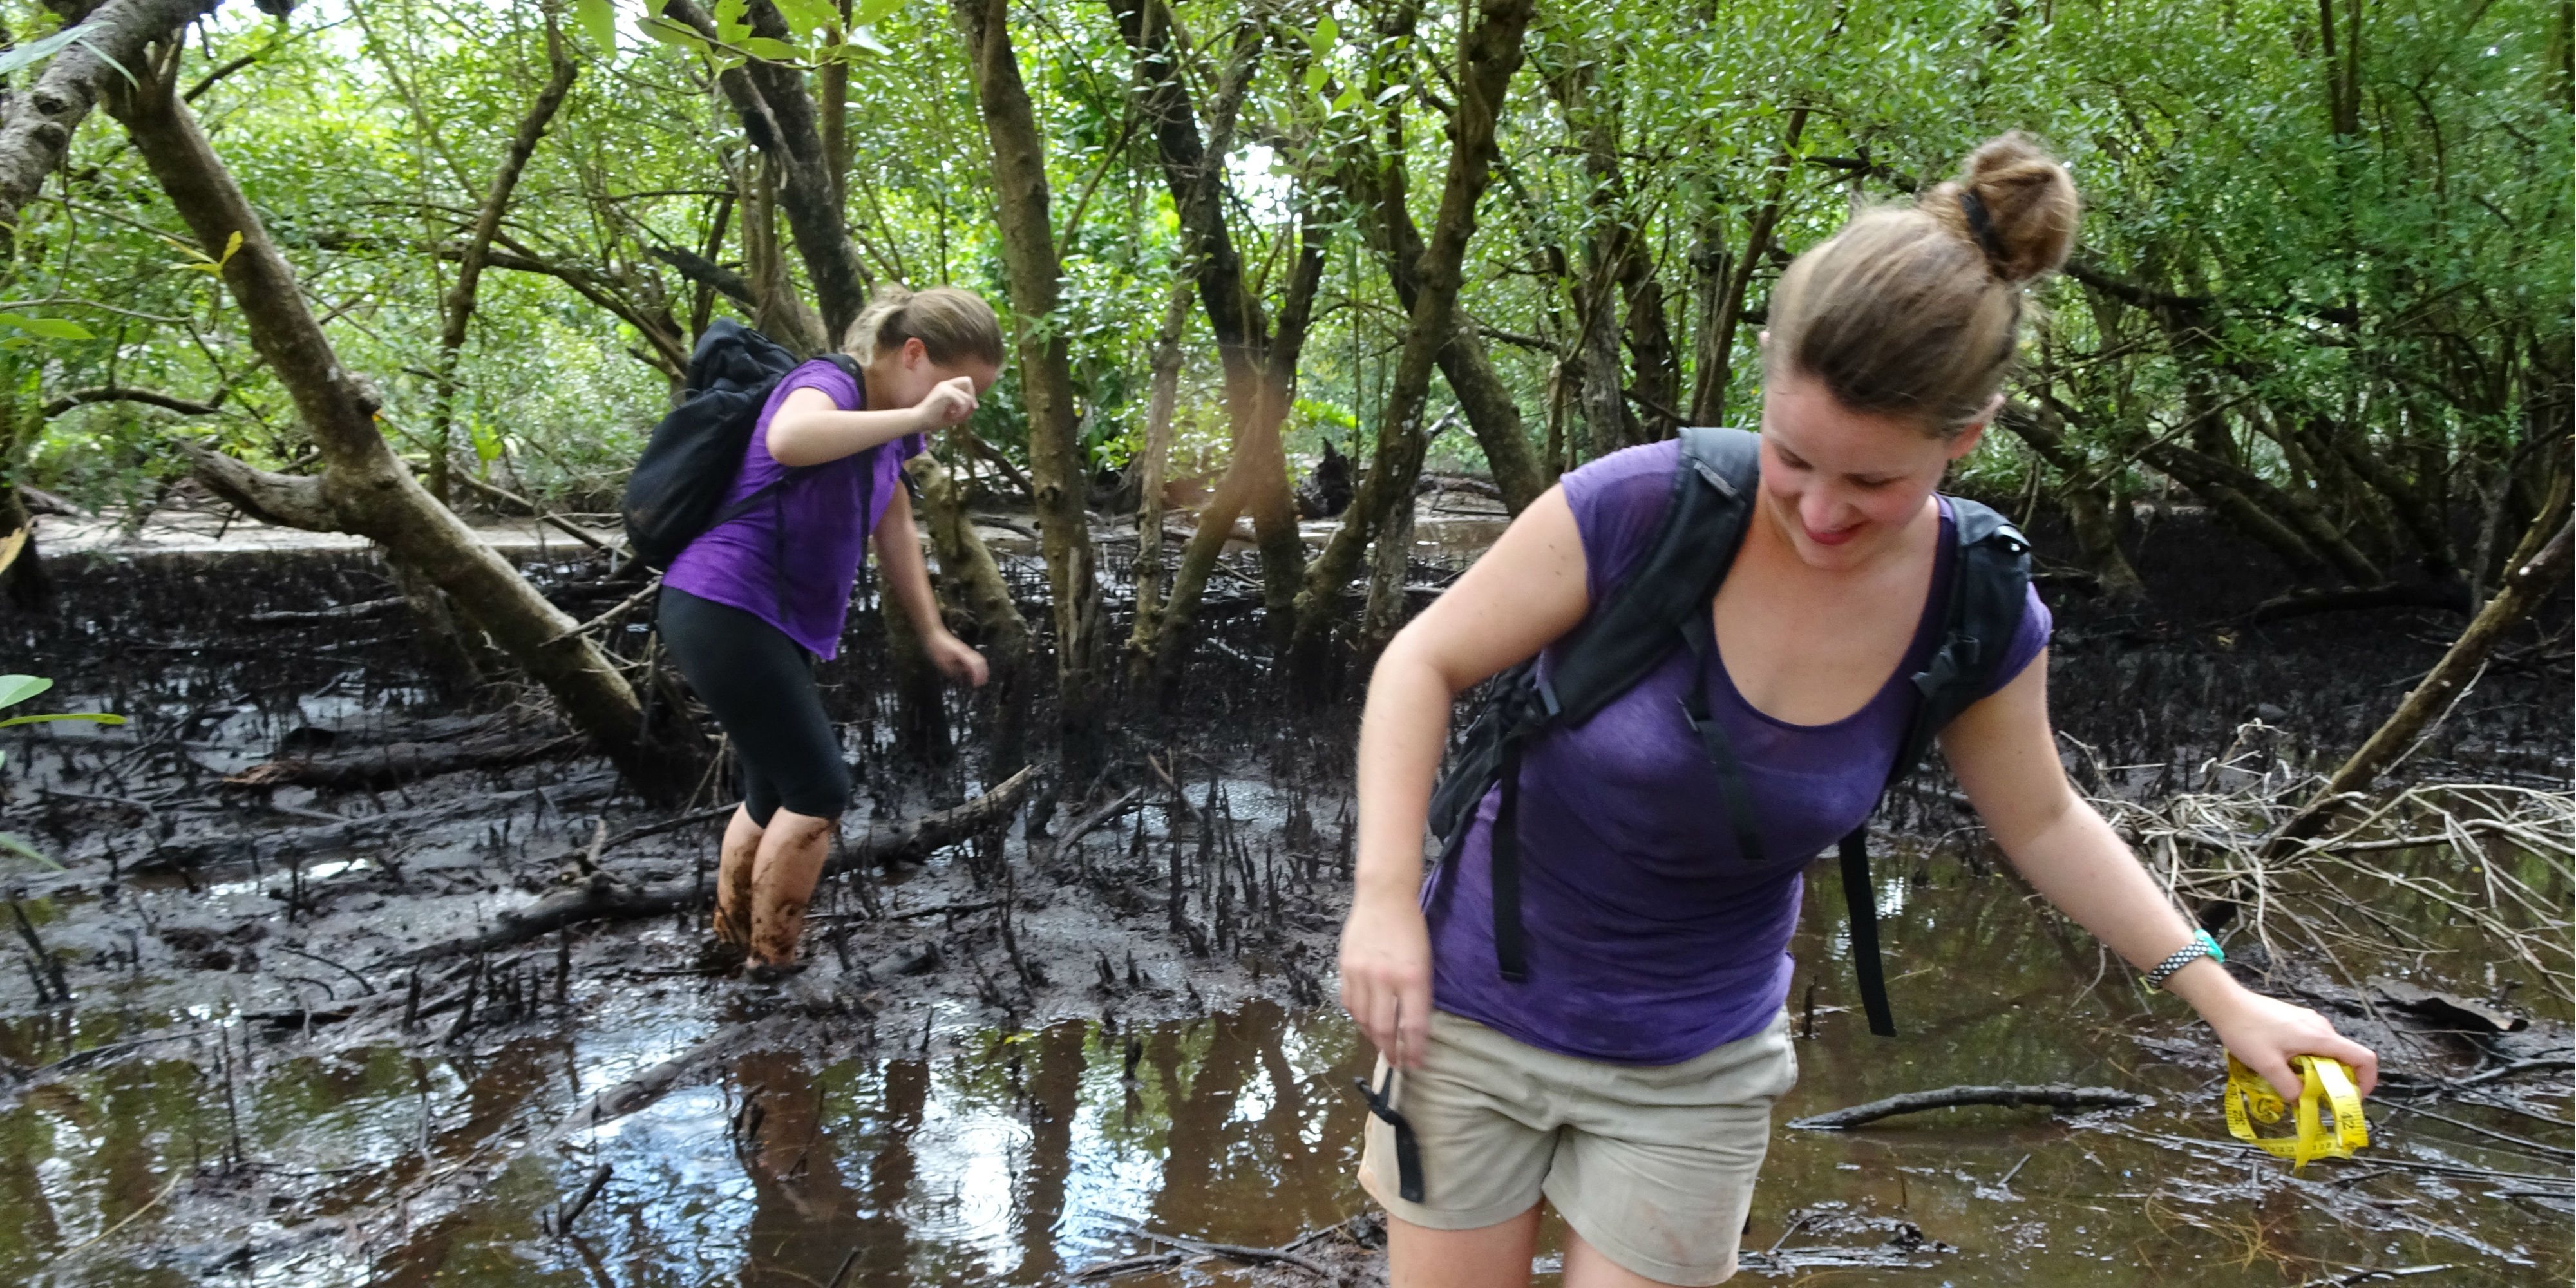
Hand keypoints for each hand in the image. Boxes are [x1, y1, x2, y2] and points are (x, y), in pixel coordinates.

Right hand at [913, 376, 977, 431]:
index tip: (973, 406)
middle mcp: (945, 384)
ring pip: (966, 397)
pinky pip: (962, 402)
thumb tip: (974, 406)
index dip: (971, 393)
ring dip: (964, 410)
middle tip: (971, 408)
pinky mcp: (945, 393)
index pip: (965, 383)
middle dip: (972, 395)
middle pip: (968, 381)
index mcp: (946, 387)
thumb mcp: (953, 416)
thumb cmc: (932, 419)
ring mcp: (944, 387)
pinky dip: (961, 411)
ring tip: (954, 416)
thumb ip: (965, 411)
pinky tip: (952, 416)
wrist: (918, 420)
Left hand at [923, 629, 987, 686]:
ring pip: (980, 659)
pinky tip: (974, 672)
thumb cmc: (936, 647)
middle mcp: (967, 651)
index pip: (975, 665)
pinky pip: (975, 658)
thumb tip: (961, 675)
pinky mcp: (965, 650)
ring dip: (982, 669)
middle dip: (983, 673)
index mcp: (962, 654)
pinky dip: (978, 666)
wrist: (934, 633)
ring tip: (980, 679)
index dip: (977, 676)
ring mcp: (967, 650)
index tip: (976, 685)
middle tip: (981, 683)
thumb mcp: (941, 662)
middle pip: (981, 661)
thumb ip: (952, 670)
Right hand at [1338, 888, 1432, 1068]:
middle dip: (1390, 1050)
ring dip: (1371, 1036)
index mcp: (1412, 977)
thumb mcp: (1425, 961)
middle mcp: (1385, 978)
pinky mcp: (1345, 968)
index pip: (1413, 1024)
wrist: (1384, 898)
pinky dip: (1356, 1017)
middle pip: (1383, 1027)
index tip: (1416, 1064)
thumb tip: (1412, 1025)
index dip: (1414, 1050)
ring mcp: (1361, 973)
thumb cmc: (1411, 929)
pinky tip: (1364, 1021)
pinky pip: (1348, 1002)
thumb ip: (1418, 993)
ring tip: (1380, 1044)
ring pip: (1362, 1018)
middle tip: (1396, 1062)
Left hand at [2189, 970, 2379, 1101]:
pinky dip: (2308, 1061)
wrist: (2225, 1003)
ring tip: (2298, 1086)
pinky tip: (2286, 1068)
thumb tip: (2303, 1103)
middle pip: (2346, 1058)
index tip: (2352, 1099)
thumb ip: (2289, 1088)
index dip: (2367, 1082)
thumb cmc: (2246, 1032)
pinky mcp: (2296, 1021)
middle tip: (2320, 1099)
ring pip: (2327, 1052)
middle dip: (2339, 1082)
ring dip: (2320, 1072)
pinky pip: (2312, 1045)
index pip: (2364, 1059)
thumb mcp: (2267, 1066)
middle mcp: (2321, 1027)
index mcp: (2321, 1037)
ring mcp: (2309, 1022)